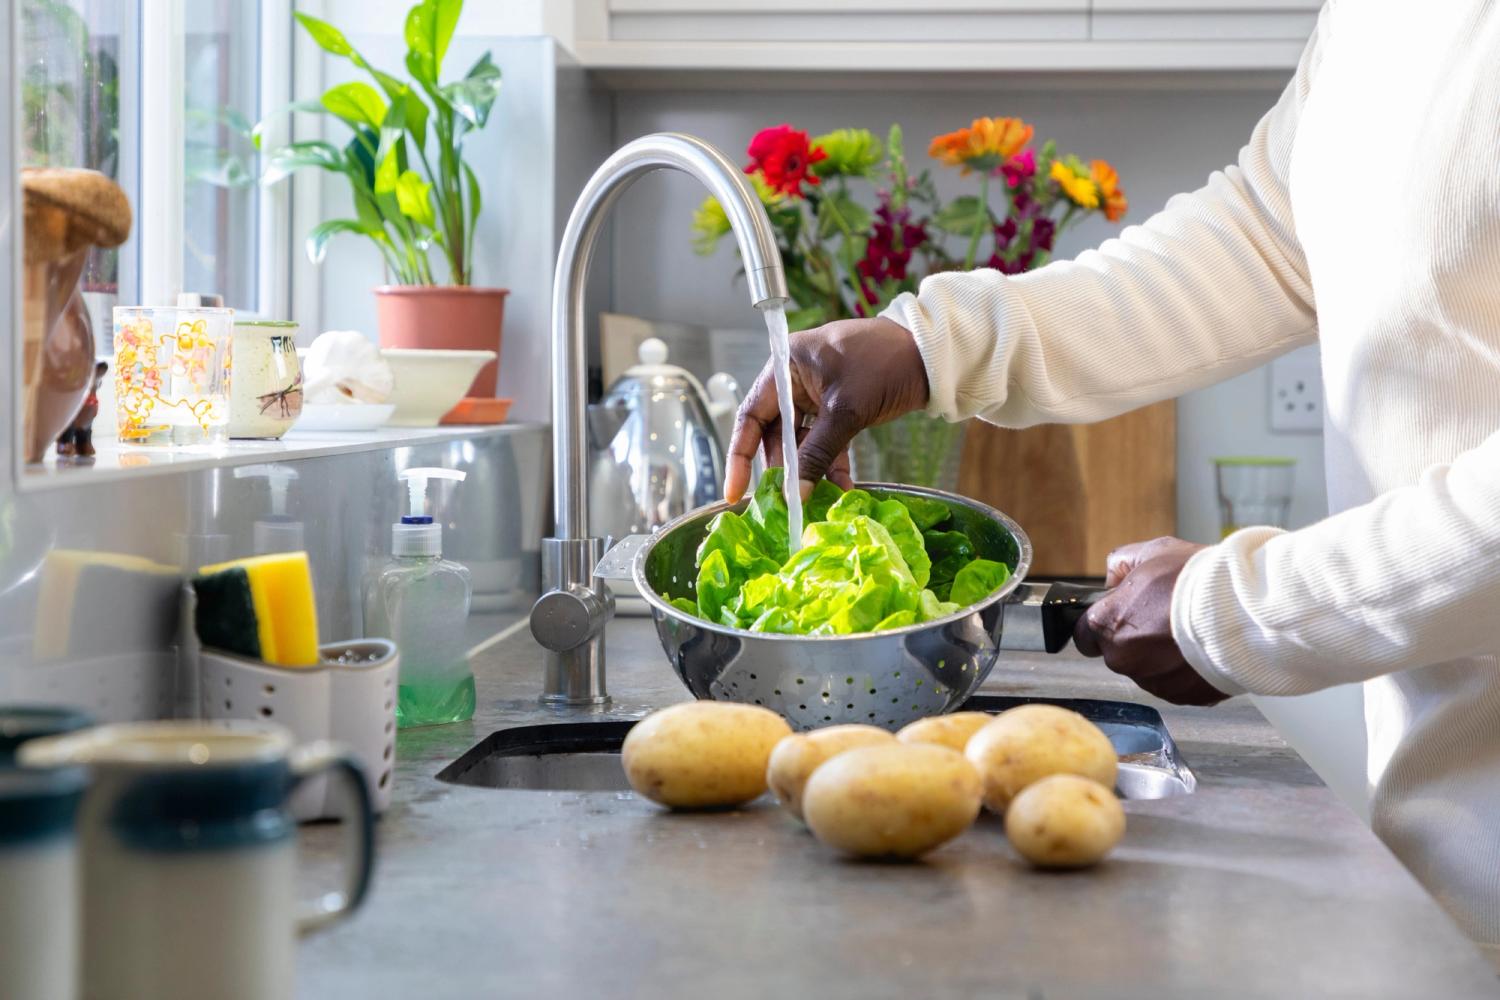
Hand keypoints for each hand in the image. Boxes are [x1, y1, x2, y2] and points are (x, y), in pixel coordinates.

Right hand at [724, 316, 928, 502]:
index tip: (734, 492)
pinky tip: (841, 489)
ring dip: (810, 470)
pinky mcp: (840, 408)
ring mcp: (818, 394)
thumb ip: (817, 452)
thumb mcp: (846, 410)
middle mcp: (795, 379)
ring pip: (802, 441)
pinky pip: (826, 441)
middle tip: (785, 501)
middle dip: (783, 468)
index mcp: (785, 365)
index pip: (751, 415)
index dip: (740, 456)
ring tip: (814, 500)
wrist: (932, 354)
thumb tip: (794, 493)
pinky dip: (832, 464)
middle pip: (775, 433)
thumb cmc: (884, 365)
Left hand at [1073, 536, 1228, 705]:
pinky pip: (1175, 683)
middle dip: (1136, 639)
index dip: (1104, 623)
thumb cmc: (1197, 581)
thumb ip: (1122, 564)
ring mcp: (1151, 681)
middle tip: (1165, 618)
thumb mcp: (1152, 552)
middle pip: (1119, 652)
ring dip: (1161, 657)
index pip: (1085, 634)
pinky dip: (1185, 671)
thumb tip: (1113, 576)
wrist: (1243, 610)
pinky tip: (1202, 649)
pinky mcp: (1181, 696)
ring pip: (1147, 670)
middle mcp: (1122, 658)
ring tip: (1189, 633)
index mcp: (1107, 624)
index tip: (1122, 616)